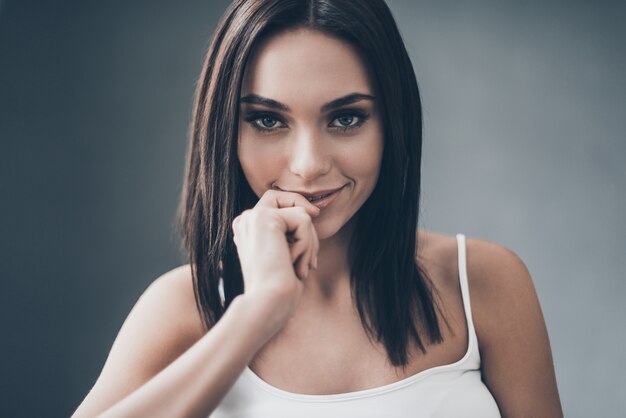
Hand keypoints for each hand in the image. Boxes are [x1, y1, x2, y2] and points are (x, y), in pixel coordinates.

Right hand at [231, 189, 319, 324]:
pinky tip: (294, 263)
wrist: (267, 303)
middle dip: (307, 227)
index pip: (278, 202)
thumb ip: (291, 233)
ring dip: (310, 244)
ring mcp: (252, 216)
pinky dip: (307, 244)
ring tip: (302, 269)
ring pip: (301, 214)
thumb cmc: (279, 289)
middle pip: (288, 200)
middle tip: (312, 261)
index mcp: (246, 229)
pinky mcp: (265, 218)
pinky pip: (303, 220)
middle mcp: (245, 220)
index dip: (298, 210)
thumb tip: (311, 211)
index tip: (314, 227)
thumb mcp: (286, 256)